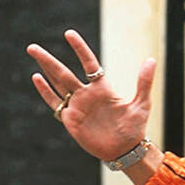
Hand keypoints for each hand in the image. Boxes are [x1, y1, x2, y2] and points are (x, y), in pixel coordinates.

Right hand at [27, 30, 155, 161]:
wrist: (126, 151)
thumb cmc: (135, 128)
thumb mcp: (141, 104)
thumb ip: (144, 83)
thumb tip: (152, 60)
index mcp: (102, 88)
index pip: (88, 63)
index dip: (79, 49)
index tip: (69, 34)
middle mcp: (86, 94)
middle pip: (64, 72)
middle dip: (48, 59)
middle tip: (33, 46)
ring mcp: (77, 106)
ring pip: (57, 83)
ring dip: (45, 69)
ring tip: (33, 53)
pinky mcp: (70, 120)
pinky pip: (55, 103)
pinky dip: (45, 91)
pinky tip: (37, 78)